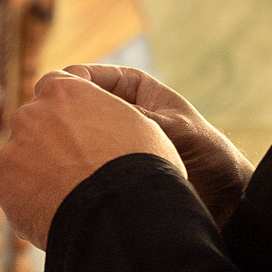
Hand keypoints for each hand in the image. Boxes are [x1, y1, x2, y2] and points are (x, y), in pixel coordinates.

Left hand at [0, 71, 183, 249]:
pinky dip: (37, 203)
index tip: (86, 126)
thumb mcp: (136, 122)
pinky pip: (20, 195)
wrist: (121, 215)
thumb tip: (101, 124)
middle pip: (36, 123)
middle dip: (53, 141)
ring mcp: (13, 153)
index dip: (73, 107)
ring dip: (43, 173)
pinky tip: (63, 215)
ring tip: (75, 197)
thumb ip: (105, 113)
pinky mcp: (5, 191)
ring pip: (25, 160)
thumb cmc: (139, 165)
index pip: (57, 86)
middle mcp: (29, 115)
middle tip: (81, 166)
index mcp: (61, 89)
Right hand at [67, 65, 252, 226]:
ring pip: (74, 136)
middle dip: (60, 118)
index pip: (84, 76)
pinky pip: (82, 163)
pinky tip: (65, 177)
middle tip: (48, 135)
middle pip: (73, 106)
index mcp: (131, 87)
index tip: (55, 105)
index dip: (66, 87)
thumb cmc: (209, 154)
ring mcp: (110, 138)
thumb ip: (136, 117)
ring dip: (64, 146)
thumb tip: (93, 108)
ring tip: (56, 159)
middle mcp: (117, 109)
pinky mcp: (109, 166)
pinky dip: (72, 168)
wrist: (224, 196)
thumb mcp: (174, 129)